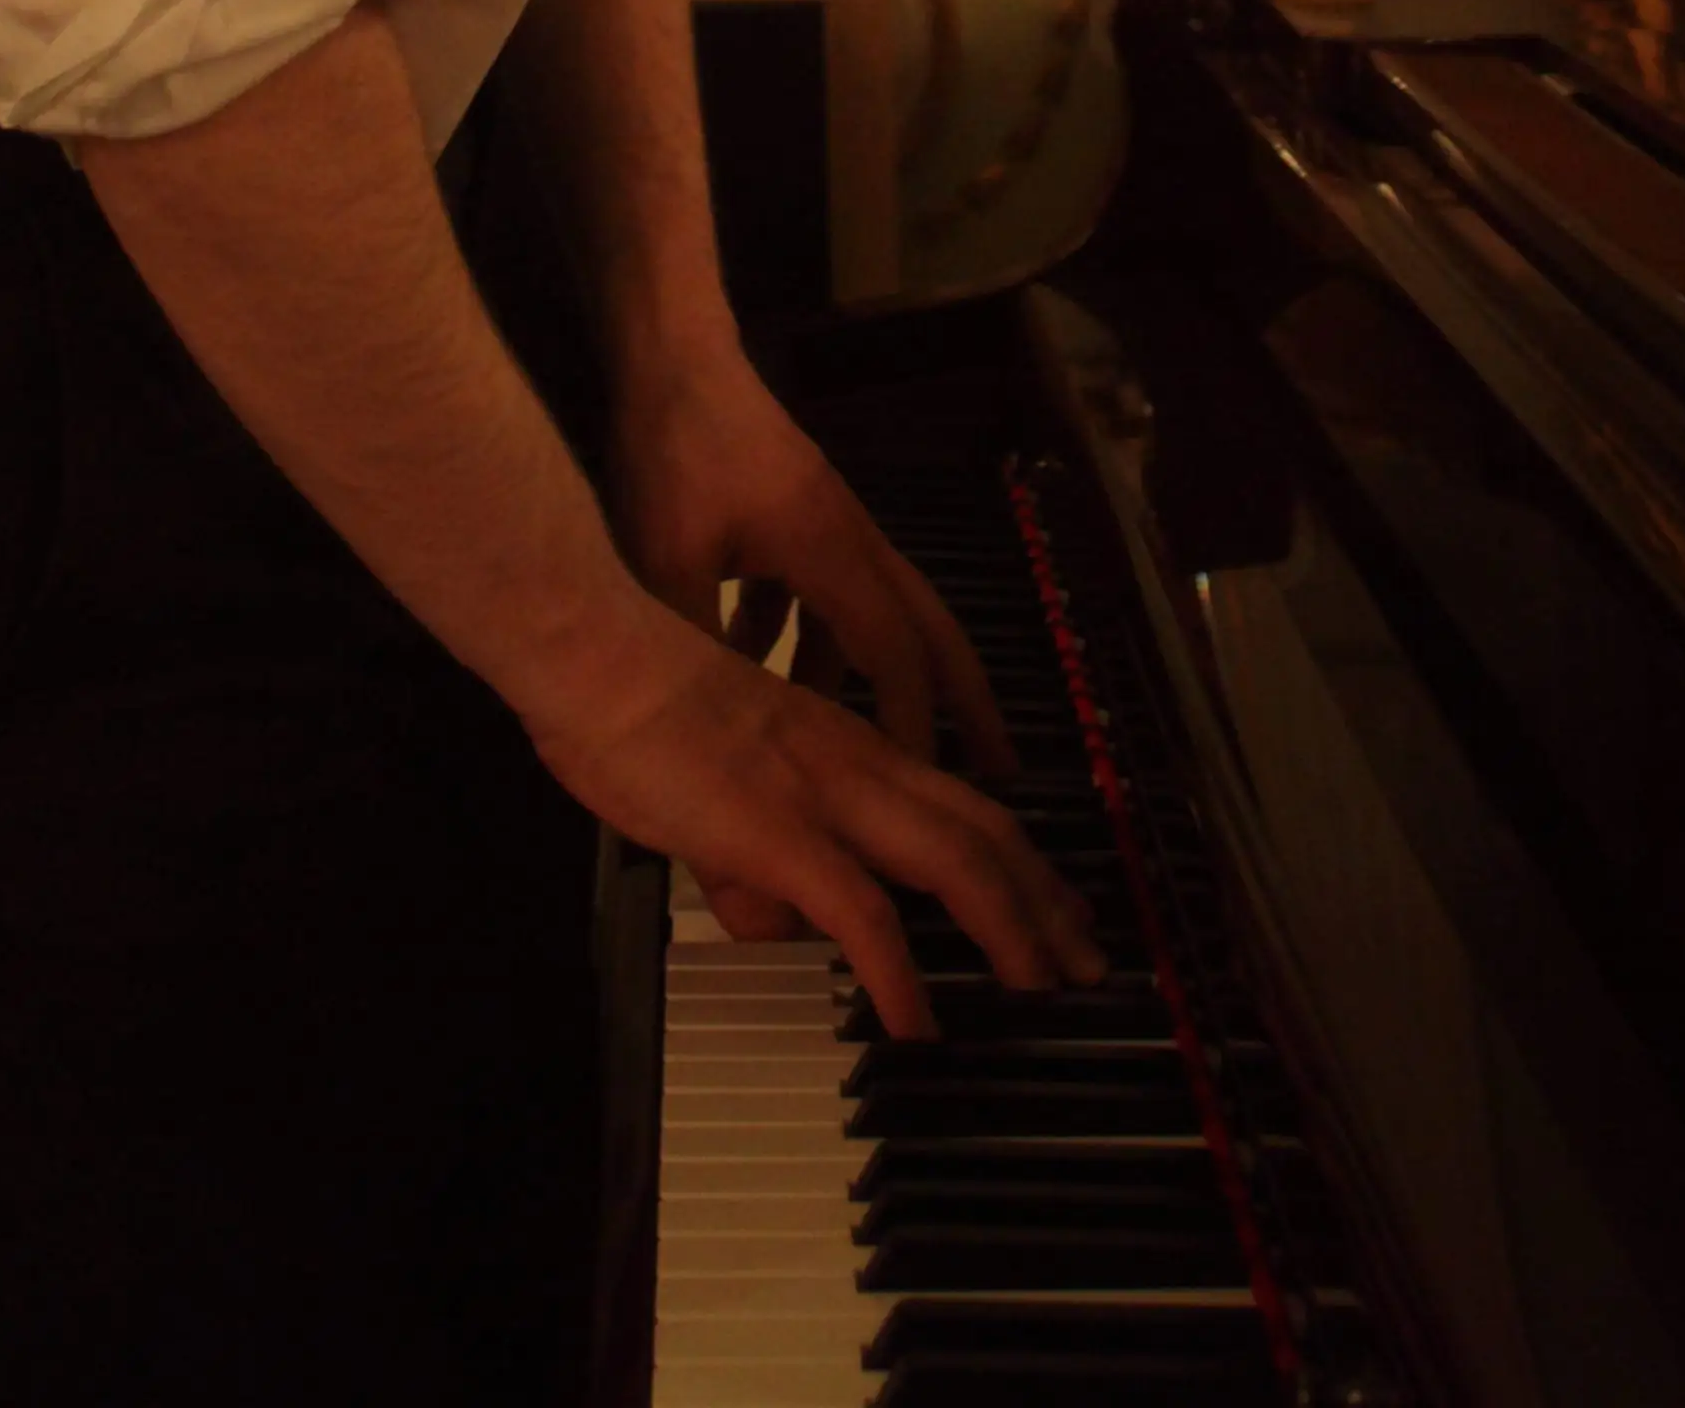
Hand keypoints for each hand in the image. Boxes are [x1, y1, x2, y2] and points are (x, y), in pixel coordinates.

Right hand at [524, 600, 1105, 1039]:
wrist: (597, 659)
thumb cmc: (637, 708)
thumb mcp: (714, 792)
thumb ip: (751, 856)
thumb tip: (770, 920)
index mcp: (846, 750)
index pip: (960, 803)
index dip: (1018, 858)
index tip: (1052, 905)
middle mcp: (859, 766)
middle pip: (985, 831)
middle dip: (1047, 901)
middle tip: (1087, 961)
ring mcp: (826, 797)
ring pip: (955, 861)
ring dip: (1012, 929)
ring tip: (1043, 989)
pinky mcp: (781, 833)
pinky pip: (862, 915)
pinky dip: (900, 974)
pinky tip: (914, 1024)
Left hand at [609, 338, 1008, 779]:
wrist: (670, 359)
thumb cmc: (675, 454)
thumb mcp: (665, 562)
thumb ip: (688, 646)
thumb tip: (689, 735)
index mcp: (834, 556)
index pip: (894, 658)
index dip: (910, 727)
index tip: (925, 795)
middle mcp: (852, 544)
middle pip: (932, 634)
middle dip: (968, 705)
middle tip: (1002, 774)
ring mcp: (829, 528)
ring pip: (881, 616)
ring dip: (886, 680)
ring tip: (885, 750)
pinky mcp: (798, 519)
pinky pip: (824, 597)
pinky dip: (810, 643)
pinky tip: (760, 671)